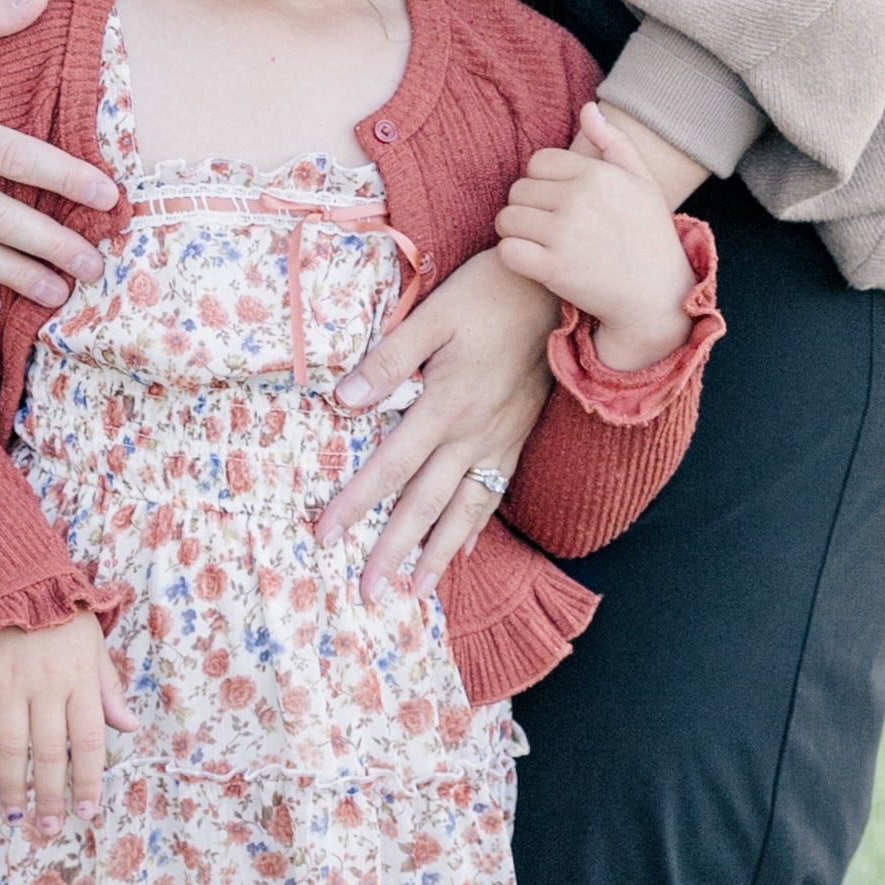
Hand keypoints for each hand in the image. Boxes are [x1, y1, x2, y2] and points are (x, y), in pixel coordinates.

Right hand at [0, 613, 138, 832]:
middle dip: (51, 794)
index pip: (88, 740)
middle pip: (49, 751)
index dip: (88, 779)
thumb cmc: (59, 614)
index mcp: (79, 678)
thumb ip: (108, 688)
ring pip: (11, 744)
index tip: (88, 811)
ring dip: (13, 785)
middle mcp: (46, 685)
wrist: (10, 574)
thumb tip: (129, 727)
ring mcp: (8, 682)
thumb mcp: (94, 644)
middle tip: (49, 827)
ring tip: (16, 815)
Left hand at [320, 243, 555, 604]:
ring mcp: (499, 440)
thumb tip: (342, 400)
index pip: (389, 466)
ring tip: (417, 591)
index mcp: (445, 405)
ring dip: (438, 554)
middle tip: (368, 594)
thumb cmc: (490, 294)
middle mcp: (472, 434)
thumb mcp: (434, 315)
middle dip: (393, 551)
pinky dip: (477, 525)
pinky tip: (468, 548)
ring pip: (464, 509)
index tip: (325, 537)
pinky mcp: (518, 436)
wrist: (560, 291)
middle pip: (425, 504)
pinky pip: (495, 492)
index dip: (355, 503)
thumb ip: (389, 360)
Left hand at [493, 103, 695, 369]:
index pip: (538, 162)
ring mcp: (564, 234)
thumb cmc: (649, 235)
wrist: (657, 295)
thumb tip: (587, 107)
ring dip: (515, 231)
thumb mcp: (642, 182)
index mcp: (597, 174)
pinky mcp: (553, 269)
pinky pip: (507, 250)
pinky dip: (513, 256)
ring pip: (508, 218)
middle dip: (527, 206)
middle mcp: (579, 199)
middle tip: (546, 225)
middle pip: (518, 189)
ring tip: (536, 241)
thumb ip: (614, 141)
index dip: (542, 181)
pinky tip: (531, 260)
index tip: (557, 201)